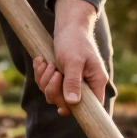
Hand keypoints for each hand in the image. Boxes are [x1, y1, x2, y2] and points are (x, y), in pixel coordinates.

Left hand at [32, 0, 107, 116]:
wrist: (69, 26)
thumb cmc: (75, 41)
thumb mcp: (74, 61)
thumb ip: (73, 81)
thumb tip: (73, 103)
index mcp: (96, 82)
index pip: (92, 107)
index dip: (76, 111)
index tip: (62, 108)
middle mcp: (86, 85)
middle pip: (67, 103)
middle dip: (54, 89)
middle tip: (53, 71)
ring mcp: (72, 83)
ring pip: (53, 95)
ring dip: (45, 80)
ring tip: (47, 63)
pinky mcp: (61, 78)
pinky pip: (47, 85)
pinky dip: (41, 75)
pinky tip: (41, 61)